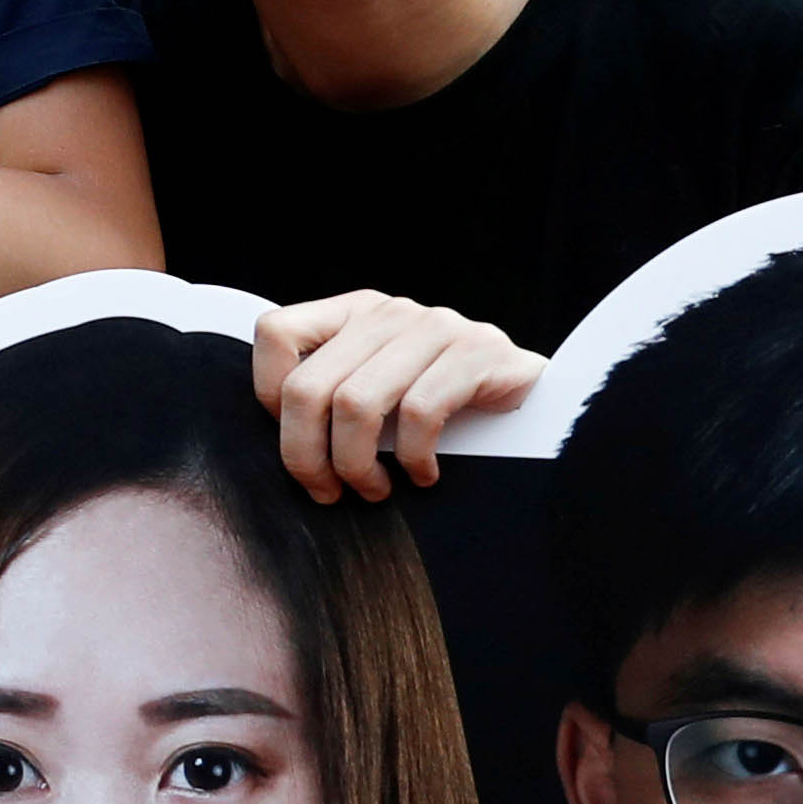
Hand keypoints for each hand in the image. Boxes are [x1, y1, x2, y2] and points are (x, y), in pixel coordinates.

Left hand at [254, 291, 540, 502]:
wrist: (532, 403)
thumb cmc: (439, 409)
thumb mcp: (375, 391)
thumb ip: (329, 397)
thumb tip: (278, 445)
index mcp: (352, 312)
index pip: (275, 334)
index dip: (269, 396)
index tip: (298, 441)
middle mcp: (389, 312)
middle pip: (308, 385)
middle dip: (305, 454)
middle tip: (327, 491)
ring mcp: (435, 326)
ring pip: (357, 404)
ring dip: (357, 465)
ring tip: (374, 490)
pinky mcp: (477, 353)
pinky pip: (419, 413)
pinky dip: (412, 459)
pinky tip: (422, 476)